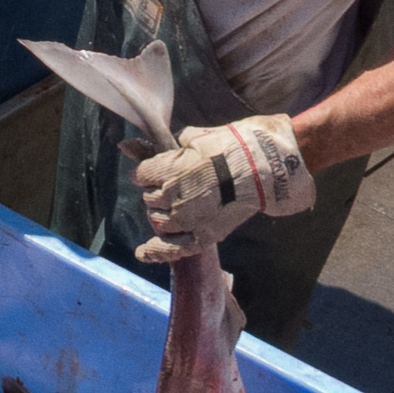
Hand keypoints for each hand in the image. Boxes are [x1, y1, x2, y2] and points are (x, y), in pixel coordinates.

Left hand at [130, 115, 313, 261]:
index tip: (155, 170)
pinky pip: (175, 249)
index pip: (142, 174)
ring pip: (159, 222)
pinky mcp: (206, 235)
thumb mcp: (196, 138)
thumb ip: (164, 146)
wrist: (266, 169)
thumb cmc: (233, 146)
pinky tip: (144, 254)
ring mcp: (190, 219)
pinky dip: (158, 252)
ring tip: (176, 207)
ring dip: (162, 215)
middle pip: (150, 199)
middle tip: (174, 186)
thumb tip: (127, 146)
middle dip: (156, 192)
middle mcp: (175, 197)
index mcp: (170, 170)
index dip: (147, 171)